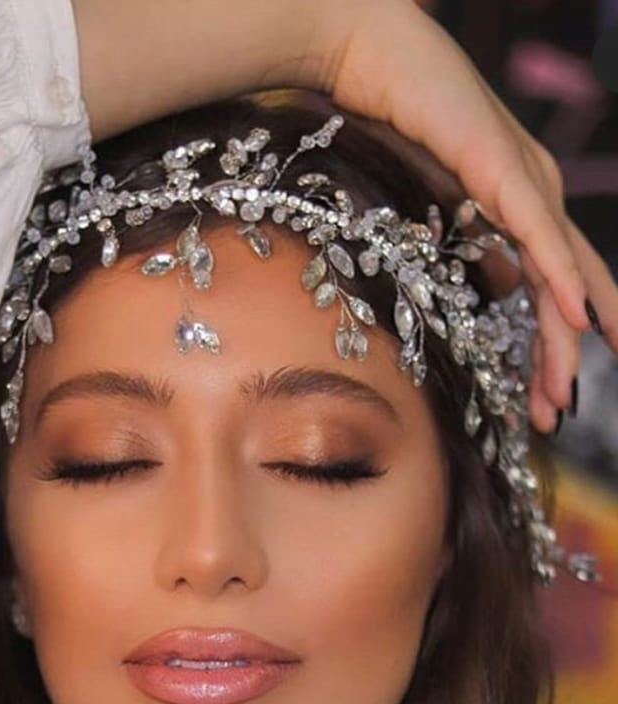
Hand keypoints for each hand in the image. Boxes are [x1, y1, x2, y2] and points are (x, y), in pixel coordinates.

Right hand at [311, 0, 617, 431]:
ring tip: (564, 389)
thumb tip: (496, 290)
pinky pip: (538, 232)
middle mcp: (532, 189)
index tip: (552, 395)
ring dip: (564, 334)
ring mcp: (523, 174)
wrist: (363, 55)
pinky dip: (559, 276)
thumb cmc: (387, 120)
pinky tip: (576, 316)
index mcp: (515, 200)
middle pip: (563, 285)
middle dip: (564, 354)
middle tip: (558, 411)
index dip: (556, 338)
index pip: (549, 280)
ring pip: (557, 269)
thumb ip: (466, 244)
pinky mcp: (501, 163)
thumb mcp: (429, 202)